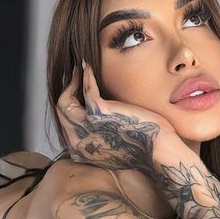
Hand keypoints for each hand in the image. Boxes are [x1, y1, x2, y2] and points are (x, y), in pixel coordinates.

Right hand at [56, 62, 197, 178]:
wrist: (158, 151)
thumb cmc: (142, 148)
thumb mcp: (113, 145)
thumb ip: (100, 135)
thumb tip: (99, 120)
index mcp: (80, 151)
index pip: (64, 125)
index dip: (68, 106)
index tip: (75, 92)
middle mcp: (78, 142)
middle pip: (60, 112)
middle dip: (65, 91)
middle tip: (74, 77)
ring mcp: (86, 128)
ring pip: (64, 101)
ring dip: (72, 82)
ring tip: (79, 70)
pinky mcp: (98, 113)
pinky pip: (86, 89)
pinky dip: (86, 76)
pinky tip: (88, 67)